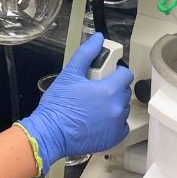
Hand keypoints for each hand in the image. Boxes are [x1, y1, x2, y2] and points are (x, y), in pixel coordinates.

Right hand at [19, 33, 133, 171]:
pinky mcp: (113, 138)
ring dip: (113, 105)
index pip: (126, 74)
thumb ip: (86, 53)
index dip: (117, 72)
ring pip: (123, 108)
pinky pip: (121, 126)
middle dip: (114, 88)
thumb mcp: (70, 73)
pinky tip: (98, 120)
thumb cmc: (58, 105)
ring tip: (95, 106)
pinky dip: (113, 122)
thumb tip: (98, 38)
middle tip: (96, 90)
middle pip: (124, 91)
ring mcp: (116, 124)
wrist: (50, 133)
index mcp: (109, 90)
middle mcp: (117, 107)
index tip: (107, 74)